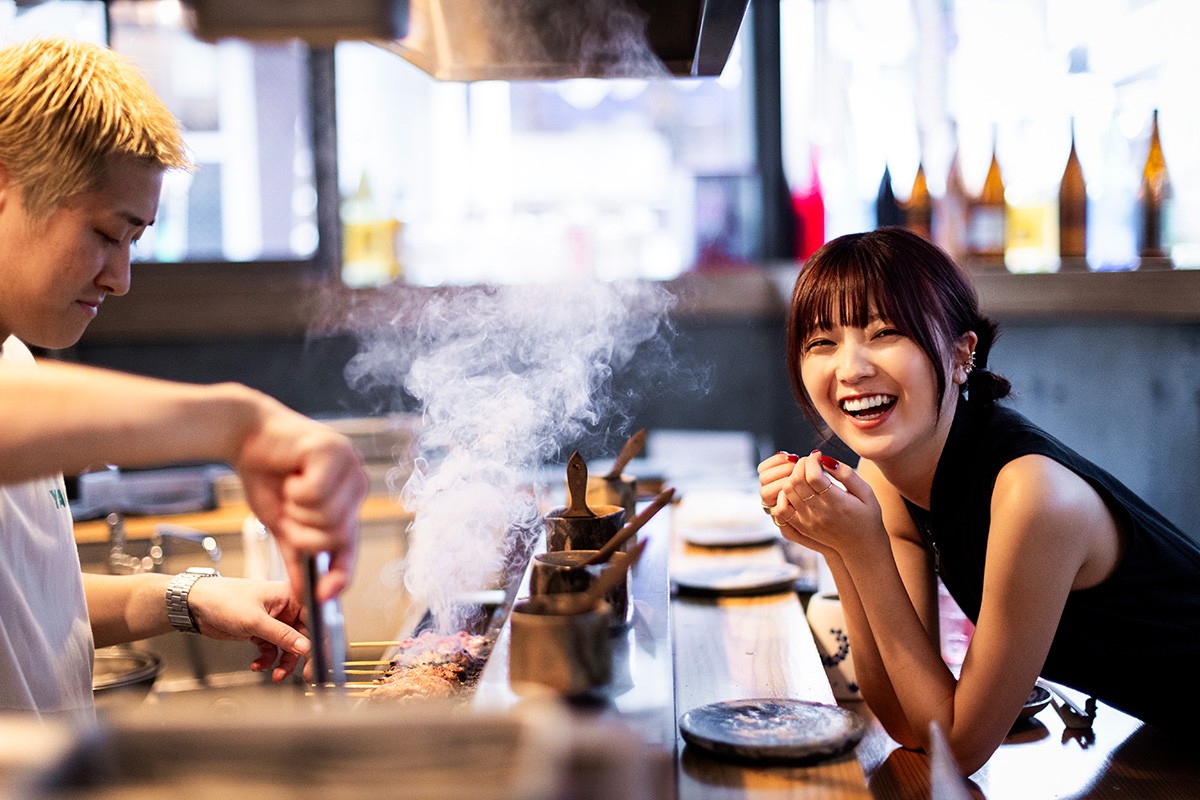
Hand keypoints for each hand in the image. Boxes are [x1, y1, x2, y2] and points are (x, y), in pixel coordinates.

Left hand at [186, 577, 309, 682]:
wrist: (195, 605)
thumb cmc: (223, 599)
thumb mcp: (255, 620)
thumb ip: (282, 636)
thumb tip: (305, 647)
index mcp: (289, 595)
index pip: (313, 618)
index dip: (318, 639)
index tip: (318, 657)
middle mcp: (285, 608)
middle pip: (303, 636)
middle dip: (301, 656)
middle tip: (304, 673)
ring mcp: (273, 621)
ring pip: (288, 647)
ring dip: (283, 663)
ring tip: (275, 674)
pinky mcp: (261, 632)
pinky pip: (272, 650)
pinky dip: (267, 660)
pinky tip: (258, 664)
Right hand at [234, 399, 368, 602]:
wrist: (245, 436)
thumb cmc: (267, 475)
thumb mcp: (283, 524)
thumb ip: (297, 557)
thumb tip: (303, 596)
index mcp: (349, 502)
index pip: (350, 546)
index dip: (339, 573)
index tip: (324, 595)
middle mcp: (357, 484)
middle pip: (336, 536)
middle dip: (302, 532)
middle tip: (289, 509)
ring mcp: (351, 465)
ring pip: (328, 517)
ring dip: (297, 509)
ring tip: (290, 487)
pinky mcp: (335, 450)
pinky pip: (317, 494)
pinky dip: (296, 490)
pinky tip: (292, 472)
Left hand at [758, 450, 885, 554]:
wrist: (861, 547)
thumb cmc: (867, 516)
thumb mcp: (866, 492)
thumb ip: (846, 474)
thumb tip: (825, 460)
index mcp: (837, 502)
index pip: (812, 476)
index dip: (811, 460)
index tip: (817, 455)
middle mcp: (819, 512)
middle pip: (796, 481)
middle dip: (800, 464)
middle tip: (810, 461)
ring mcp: (807, 521)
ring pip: (787, 491)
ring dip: (791, 477)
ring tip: (803, 474)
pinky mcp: (801, 527)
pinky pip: (781, 509)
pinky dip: (783, 495)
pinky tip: (795, 490)